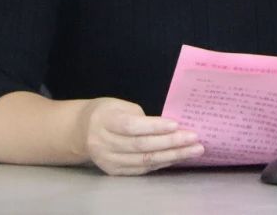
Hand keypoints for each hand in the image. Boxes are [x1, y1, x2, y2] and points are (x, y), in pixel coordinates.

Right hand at [79, 97, 204, 175]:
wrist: (81, 131)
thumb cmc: (106, 112)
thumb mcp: (118, 105)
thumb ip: (139, 117)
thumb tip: (168, 127)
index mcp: (104, 121)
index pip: (132, 126)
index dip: (155, 127)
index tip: (177, 124)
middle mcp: (104, 143)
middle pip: (141, 146)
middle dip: (171, 143)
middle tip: (194, 139)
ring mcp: (109, 161)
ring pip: (144, 160)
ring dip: (172, 156)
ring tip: (193, 150)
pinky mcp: (115, 171)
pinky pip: (142, 169)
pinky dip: (162, 163)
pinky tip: (177, 157)